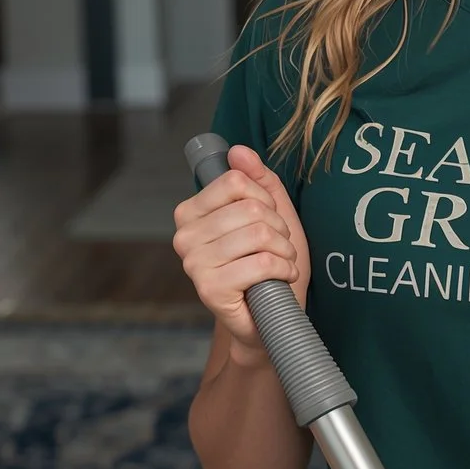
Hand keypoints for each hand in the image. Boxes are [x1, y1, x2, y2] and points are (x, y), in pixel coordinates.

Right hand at [172, 144, 311, 364]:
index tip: (269, 219)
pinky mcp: (210, 290)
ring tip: (281, 263)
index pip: (234, 181)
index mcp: (191, 213)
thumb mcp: (272, 214)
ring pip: (259, 234)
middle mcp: (185, 236)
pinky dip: (283, 270)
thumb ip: (257, 180)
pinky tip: (281, 279)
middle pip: (250, 208)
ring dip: (284, 250)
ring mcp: (194, 264)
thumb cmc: (269, 265)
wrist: (269, 317)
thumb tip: (238, 151)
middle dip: (278, 228)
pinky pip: (261, 263)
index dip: (264, 199)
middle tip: (279, 247)